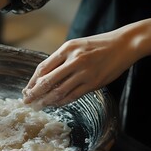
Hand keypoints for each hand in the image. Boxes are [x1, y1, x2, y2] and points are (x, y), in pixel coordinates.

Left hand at [22, 31, 136, 107]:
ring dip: (47, 100)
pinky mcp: (94, 83)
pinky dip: (62, 102)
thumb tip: (44, 77)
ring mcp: (84, 72)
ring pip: (59, 91)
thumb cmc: (98, 45)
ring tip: (39, 106)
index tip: (26, 90)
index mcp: (67, 48)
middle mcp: (74, 60)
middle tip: (27, 102)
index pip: (43, 68)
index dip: (32, 81)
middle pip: (47, 81)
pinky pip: (73, 96)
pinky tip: (55, 104)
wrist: (124, 44)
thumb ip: (61, 59)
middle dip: (35, 93)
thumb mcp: (76, 45)